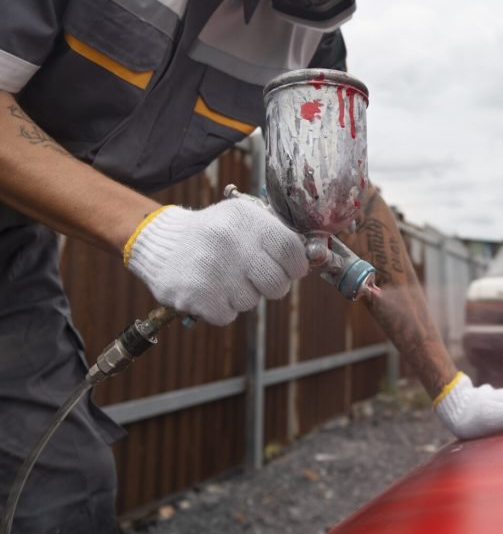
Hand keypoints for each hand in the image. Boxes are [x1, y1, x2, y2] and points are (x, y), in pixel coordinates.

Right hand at [124, 201, 307, 324]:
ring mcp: (213, 270)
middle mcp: (231, 242)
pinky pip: (227, 315)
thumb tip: (311, 258)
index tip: (292, 270)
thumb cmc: (213, 232)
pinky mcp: (196, 295)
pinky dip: (222, 308)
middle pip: (277, 283)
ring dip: (242, 296)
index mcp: (246, 219)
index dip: (296, 266)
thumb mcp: (242, 218)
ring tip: (224, 278)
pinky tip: (210, 290)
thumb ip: (275, 235)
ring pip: (251, 302)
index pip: (290, 250)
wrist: (160, 241)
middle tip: (257, 279)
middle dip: (272, 286)